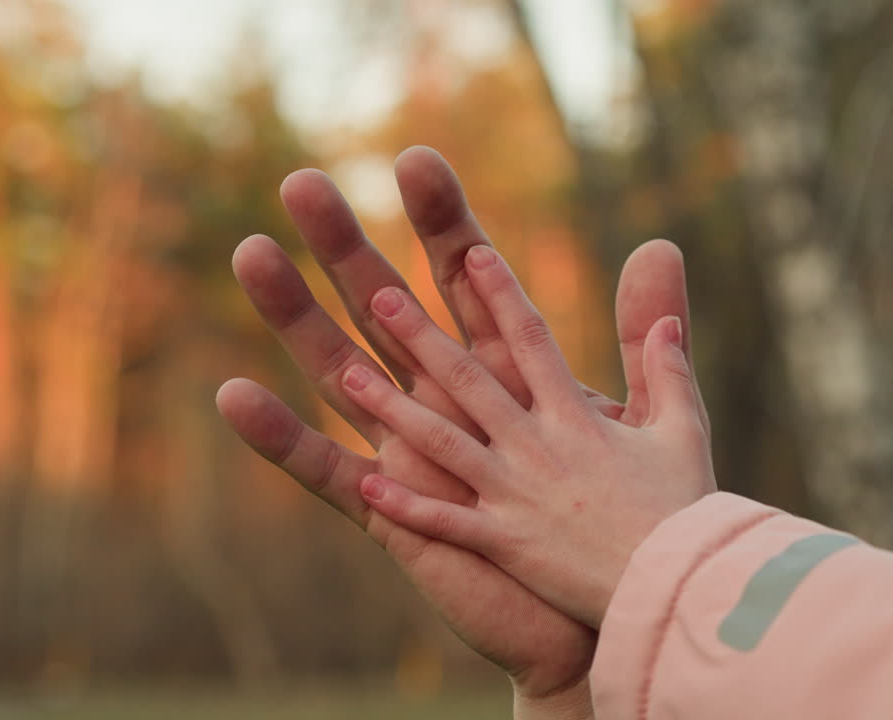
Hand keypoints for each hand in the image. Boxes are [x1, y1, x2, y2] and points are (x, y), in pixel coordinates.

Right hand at [216, 147, 702, 699]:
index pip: (464, 279)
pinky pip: (326, 472)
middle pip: (386, 309)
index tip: (417, 160)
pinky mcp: (394, 512)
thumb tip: (661, 243)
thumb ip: (649, 338)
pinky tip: (231, 396)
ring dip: (296, 317)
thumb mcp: (644, 415)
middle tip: (305, 183)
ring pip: (341, 372)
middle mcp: (446, 402)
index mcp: (502, 372)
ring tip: (252, 254)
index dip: (442, 222)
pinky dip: (281, 440)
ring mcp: (413, 451)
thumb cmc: (621, 514)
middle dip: (348, 247)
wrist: (609, 606)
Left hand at [343, 245, 717, 627]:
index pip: (531, 340)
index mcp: (576, 417)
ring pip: (443, 443)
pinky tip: (368, 485)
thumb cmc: (686, 510)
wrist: (677, 589)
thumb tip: (667, 321)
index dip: (499, 293)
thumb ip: (668, 371)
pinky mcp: (505, 543)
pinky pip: (447, 522)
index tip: (471, 253)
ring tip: (348, 375)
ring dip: (392, 408)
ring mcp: (516, 495)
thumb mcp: (683, 431)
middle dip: (422, 336)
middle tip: (380, 297)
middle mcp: (537, 446)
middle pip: (469, 381)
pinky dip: (407, 506)